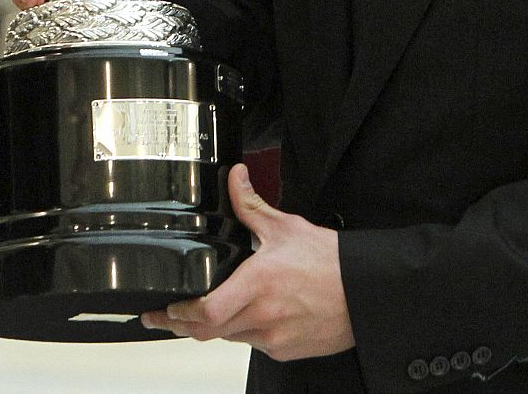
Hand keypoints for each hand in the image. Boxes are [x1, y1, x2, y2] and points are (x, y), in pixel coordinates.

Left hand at [143, 163, 354, 361]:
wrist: (364, 292)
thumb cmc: (330, 263)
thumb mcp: (285, 226)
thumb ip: (250, 204)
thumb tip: (235, 178)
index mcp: (258, 284)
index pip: (206, 311)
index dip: (179, 314)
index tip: (163, 309)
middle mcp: (264, 316)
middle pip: (209, 332)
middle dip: (184, 325)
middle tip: (166, 317)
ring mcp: (275, 338)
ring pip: (230, 338)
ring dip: (215, 327)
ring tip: (205, 311)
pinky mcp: (286, 350)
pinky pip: (254, 344)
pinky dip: (244, 332)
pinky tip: (246, 316)